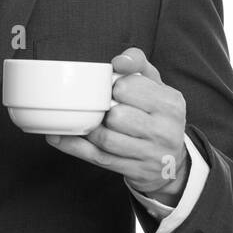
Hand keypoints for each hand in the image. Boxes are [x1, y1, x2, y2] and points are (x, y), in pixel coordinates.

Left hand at [46, 47, 188, 199]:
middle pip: (117, 115)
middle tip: (104, 108)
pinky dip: (74, 146)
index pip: (129, 87)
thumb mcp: (157, 86)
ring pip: (106, 139)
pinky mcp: (136, 171)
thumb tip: (119, 61)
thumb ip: (138, 64)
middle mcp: (165, 130)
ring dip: (91, 129)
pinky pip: (98, 157)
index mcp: (171, 103)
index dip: (116, 86)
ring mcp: (151, 154)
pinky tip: (59, 136)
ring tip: (90, 121)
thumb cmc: (158, 116)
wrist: (173, 162)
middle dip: (104, 109)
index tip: (115, 90)